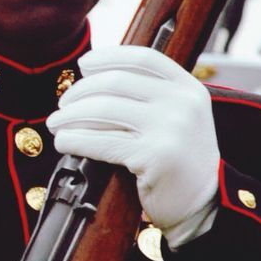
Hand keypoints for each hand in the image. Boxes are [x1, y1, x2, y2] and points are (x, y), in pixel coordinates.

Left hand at [46, 45, 219, 247]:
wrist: (203, 203)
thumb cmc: (179, 158)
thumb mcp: (177, 116)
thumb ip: (149, 94)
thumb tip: (93, 75)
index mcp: (189, 88)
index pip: (143, 58)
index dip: (108, 57)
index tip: (83, 63)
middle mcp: (183, 103)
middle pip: (115, 81)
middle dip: (80, 91)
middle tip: (63, 104)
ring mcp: (171, 128)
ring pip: (103, 109)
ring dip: (70, 116)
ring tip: (57, 123)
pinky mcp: (154, 155)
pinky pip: (100, 141)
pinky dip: (74, 139)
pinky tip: (64, 141)